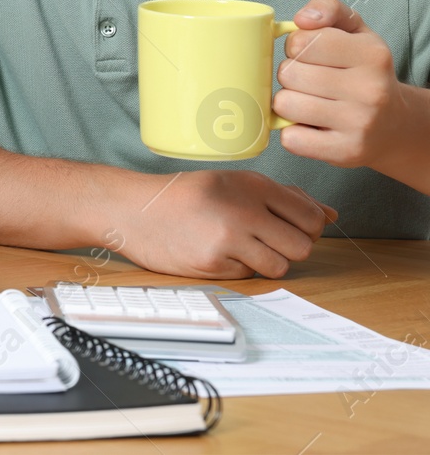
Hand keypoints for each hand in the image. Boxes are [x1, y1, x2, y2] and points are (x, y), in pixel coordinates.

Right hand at [114, 169, 335, 278]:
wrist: (131, 210)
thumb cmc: (182, 196)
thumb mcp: (231, 183)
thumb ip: (282, 197)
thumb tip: (329, 215)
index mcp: (251, 184)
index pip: (310, 216)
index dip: (307, 227)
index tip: (289, 227)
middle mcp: (243, 209)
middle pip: (302, 246)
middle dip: (289, 248)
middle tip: (265, 240)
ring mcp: (228, 238)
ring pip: (279, 266)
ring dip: (265, 262)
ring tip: (239, 247)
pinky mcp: (213, 263)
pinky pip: (248, 277)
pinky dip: (238, 269)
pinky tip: (216, 252)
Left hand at [275, 0, 419, 169]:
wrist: (394, 125)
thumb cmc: (363, 72)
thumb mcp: (354, 31)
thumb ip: (327, 8)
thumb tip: (303, 18)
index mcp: (372, 54)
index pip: (301, 41)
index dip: (295, 47)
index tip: (309, 54)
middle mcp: (371, 89)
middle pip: (288, 73)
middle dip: (290, 75)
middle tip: (310, 81)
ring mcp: (360, 123)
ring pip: (284, 105)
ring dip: (288, 103)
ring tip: (309, 102)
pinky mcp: (346, 152)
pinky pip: (290, 139)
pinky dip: (291, 132)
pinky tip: (309, 126)